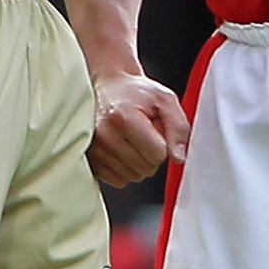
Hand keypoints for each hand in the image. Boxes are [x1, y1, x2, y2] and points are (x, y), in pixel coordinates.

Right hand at [89, 70, 189, 186]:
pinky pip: (118, 181)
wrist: (107, 87)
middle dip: (152, 153)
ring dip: (139, 162)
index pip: (158, 154)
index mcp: (123, 117)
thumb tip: (179, 158)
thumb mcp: (165, 100)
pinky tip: (122, 149)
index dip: (164, 143)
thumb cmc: (137, 93)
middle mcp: (104, 135)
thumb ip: (178, 128)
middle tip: (143, 132)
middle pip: (147, 168)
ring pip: (134, 176)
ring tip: (131, 138)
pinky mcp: (89, 161)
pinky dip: (125, 169)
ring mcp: (93, 150)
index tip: (155, 128)